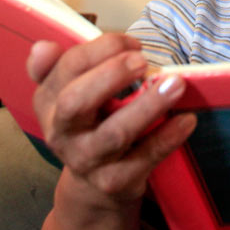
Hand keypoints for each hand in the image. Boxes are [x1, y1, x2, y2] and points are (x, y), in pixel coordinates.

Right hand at [28, 34, 196, 213]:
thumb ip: (57, 66)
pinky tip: (186, 119)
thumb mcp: (66, 93)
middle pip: (77, 102)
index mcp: (48, 102)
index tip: (133, 43)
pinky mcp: (115, 181)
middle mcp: (61, 132)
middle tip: (143, 60)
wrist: (91, 185)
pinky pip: (144, 157)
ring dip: (148, 105)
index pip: (67, 69)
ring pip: (114, 134)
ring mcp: (88, 160)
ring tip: (175, 84)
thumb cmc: (87, 123)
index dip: (101, 50)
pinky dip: (167, 137)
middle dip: (111, 76)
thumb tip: (44, 47)